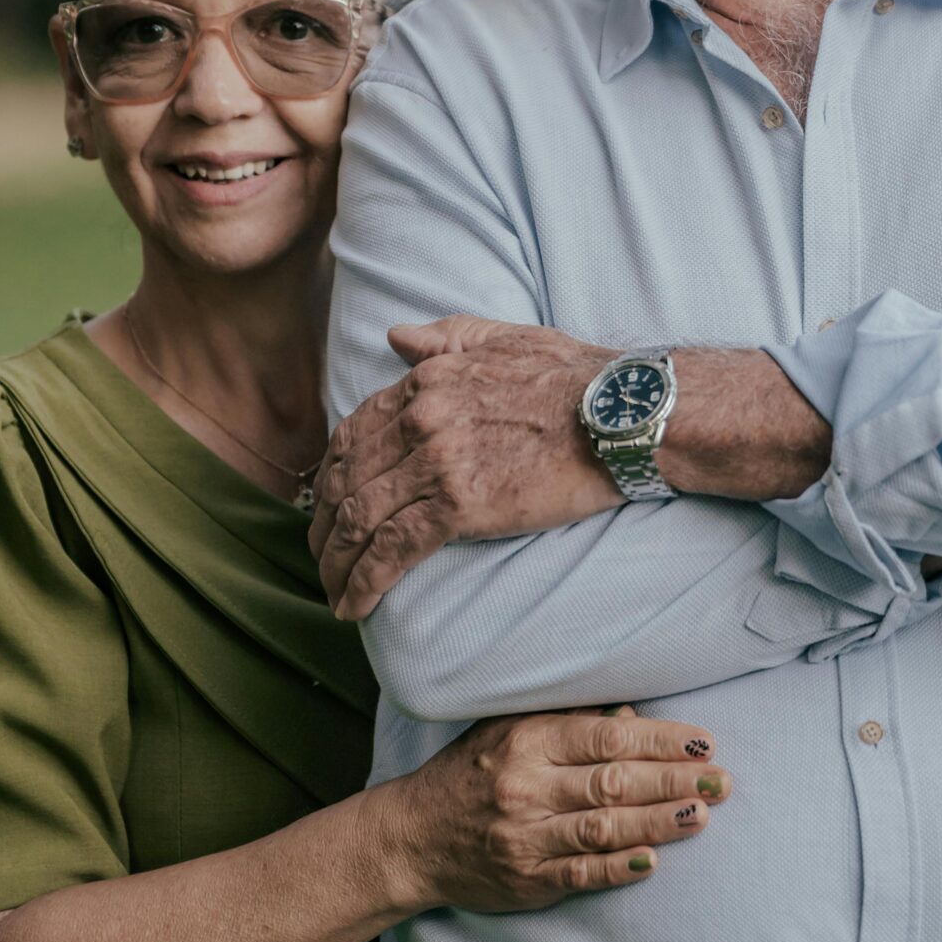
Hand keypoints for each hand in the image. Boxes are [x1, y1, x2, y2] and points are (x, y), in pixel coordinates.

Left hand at [310, 316, 615, 617]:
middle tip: (322, 557)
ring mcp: (437, 463)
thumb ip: (444, 337)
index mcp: (425, 382)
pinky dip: (365, 581)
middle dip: (324, 526)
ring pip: (360, 519)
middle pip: (346, 481)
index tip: (328, 504)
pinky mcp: (460, 506)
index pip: (353, 434)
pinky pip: (393, 549)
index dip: (332, 476)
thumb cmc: (573, 375)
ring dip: (337, 562)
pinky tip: (356, 605)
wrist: (619, 411)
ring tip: (335, 590)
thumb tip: (396, 337)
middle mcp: (420, 419)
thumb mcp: (502, 337)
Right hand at [370, 708, 730, 910]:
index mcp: (526, 741)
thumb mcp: (507, 730)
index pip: (606, 737)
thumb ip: (567, 722)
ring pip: (603, 828)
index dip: (660, 740)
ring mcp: (525, 837)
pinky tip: (654, 860)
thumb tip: (631, 715)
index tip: (704, 742)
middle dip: (673, 779)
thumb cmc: (470, 775)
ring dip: (658, 821)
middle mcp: (525, 787)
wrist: (411, 838)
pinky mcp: (526, 880)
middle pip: (613, 781)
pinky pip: (580, 873)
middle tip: (721, 779)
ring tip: (701, 814)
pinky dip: (619, 868)